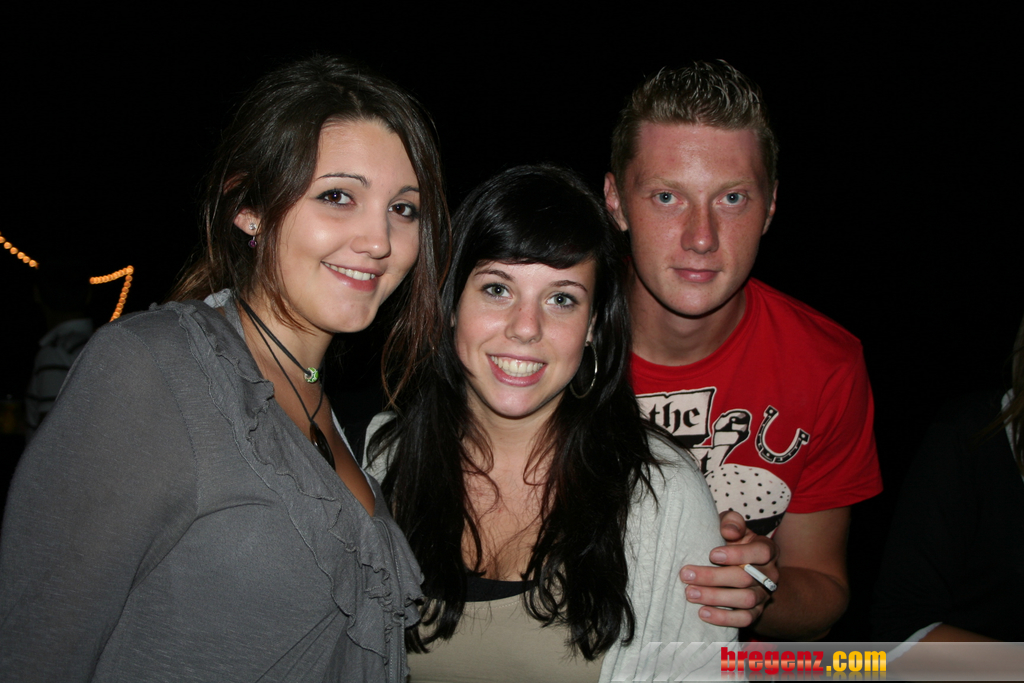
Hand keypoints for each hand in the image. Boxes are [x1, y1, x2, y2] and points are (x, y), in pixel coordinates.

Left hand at [679, 511, 779, 627]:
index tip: (712, 554)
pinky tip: (702, 613)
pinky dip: (723, 618)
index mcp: (766, 549)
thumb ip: (732, 522)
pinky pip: (745, 619)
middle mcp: (769, 574)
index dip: (737, 554)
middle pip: (746, 578)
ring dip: (715, 597)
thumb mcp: (734, 527)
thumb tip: (728, 531)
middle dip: (713, 577)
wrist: (743, 568)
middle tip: (686, 574)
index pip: (760, 552)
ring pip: (746, 600)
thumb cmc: (733, 542)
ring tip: (690, 593)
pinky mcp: (756, 612)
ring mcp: (764, 595)